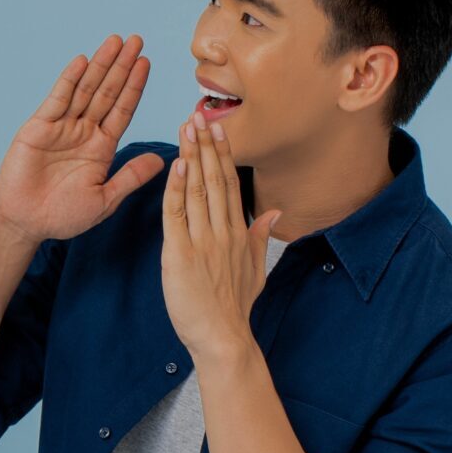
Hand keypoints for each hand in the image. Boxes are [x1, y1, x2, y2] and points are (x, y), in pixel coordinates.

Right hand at [0, 34, 172, 242]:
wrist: (25, 223)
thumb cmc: (63, 216)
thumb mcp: (104, 199)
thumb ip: (130, 178)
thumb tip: (162, 161)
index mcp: (101, 147)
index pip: (122, 109)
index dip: (135, 86)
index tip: (147, 62)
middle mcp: (84, 131)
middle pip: (107, 92)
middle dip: (122, 66)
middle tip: (137, 40)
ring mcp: (61, 127)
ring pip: (85, 90)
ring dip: (101, 65)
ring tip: (115, 42)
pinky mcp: (38, 128)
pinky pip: (58, 100)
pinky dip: (69, 80)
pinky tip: (83, 61)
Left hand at [160, 112, 283, 359]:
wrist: (223, 338)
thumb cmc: (235, 308)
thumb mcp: (255, 270)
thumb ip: (261, 238)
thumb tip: (275, 213)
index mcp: (239, 233)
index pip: (231, 184)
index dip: (225, 153)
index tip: (218, 127)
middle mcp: (224, 232)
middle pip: (216, 179)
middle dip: (208, 144)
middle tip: (200, 114)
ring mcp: (204, 242)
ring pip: (198, 191)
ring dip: (192, 157)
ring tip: (187, 128)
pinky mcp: (182, 255)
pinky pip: (178, 215)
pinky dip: (177, 189)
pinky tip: (176, 166)